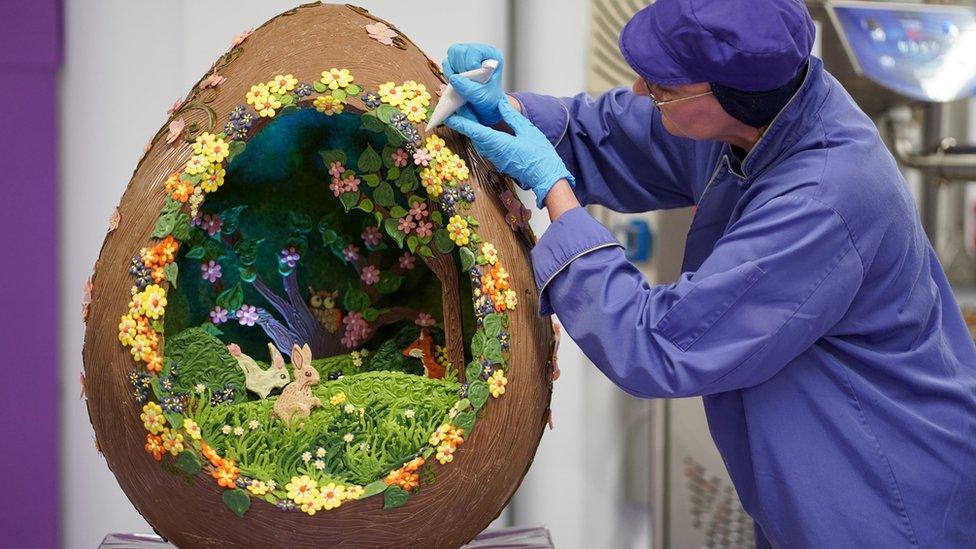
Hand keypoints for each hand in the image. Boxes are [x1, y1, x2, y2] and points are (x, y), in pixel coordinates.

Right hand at [442, 43, 505, 124]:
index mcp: (491, 55)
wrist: (484, 105)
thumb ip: (470, 89)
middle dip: (460, 68)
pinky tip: (457, 82)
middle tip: (466, 81)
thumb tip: (454, 79)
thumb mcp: (483, 96)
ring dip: (453, 70)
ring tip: (462, 82)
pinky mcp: (456, 61)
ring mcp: (466, 55)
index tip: (473, 78)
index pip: (475, 50)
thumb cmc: (489, 98)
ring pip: (452, 53)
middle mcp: (478, 51)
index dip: (470, 65)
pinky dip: (448, 73)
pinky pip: (446, 62)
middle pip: (461, 50)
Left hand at [446, 99, 574, 207]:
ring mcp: (494, 156)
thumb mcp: (527, 130)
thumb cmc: (539, 155)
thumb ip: (512, 116)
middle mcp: (492, 151)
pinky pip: (485, 143)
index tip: (445, 114)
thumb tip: (500, 105)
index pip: (472, 130)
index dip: (458, 121)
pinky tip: (480, 123)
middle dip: (462, 119)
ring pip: (478, 138)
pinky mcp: (499, 159)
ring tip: (465, 109)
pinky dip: (479, 132)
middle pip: (472, 133)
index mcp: (497, 142)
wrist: (546, 177)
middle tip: (455, 104)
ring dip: (470, 125)